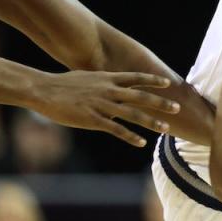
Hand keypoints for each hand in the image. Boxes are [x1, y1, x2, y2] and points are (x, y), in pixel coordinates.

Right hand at [30, 70, 179, 146]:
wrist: (43, 90)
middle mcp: (109, 90)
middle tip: (178, 107)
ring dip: (152, 122)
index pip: (137, 78)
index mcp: (108, 78)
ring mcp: (102, 105)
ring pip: (133, 115)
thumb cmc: (64, 84)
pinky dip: (131, 136)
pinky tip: (141, 143)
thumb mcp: (88, 77)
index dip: (154, 80)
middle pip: (141, 97)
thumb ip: (104, 81)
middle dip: (161, 103)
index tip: (169, 82)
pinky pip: (116, 129)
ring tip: (166, 128)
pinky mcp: (93, 119)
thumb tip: (114, 81)